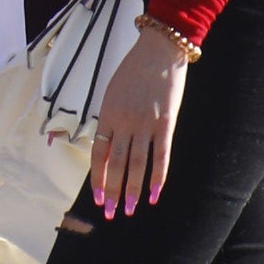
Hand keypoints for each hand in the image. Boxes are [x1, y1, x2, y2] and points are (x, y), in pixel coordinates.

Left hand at [85, 25, 190, 214]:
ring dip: (134, 190)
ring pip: (138, 164)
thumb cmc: (133, 71)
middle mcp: (124, 120)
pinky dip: (158, 177)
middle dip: (113, 191)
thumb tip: (106, 148)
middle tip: (111, 213)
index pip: (99, 153)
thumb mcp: (113, 92)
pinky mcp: (166, 123)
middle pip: (117, 163)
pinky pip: (161, 155)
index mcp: (107, 113)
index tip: (98, 198)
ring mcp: (146, 123)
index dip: (98, 177)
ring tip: (130, 210)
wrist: (158, 50)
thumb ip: (110, 120)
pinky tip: (155, 195)